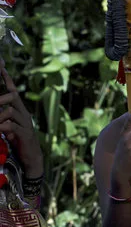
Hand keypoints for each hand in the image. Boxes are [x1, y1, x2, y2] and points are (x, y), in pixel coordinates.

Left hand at [0, 63, 42, 177]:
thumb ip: (4, 117)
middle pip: (13, 97)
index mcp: (21, 111)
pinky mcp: (24, 134)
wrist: (31, 157)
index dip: (8, 80)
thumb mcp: (9, 126)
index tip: (2, 68)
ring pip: (10, 111)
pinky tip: (0, 131)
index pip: (14, 92)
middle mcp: (25, 114)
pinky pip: (11, 125)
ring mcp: (26, 123)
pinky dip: (2, 127)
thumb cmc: (18, 141)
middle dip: (0, 98)